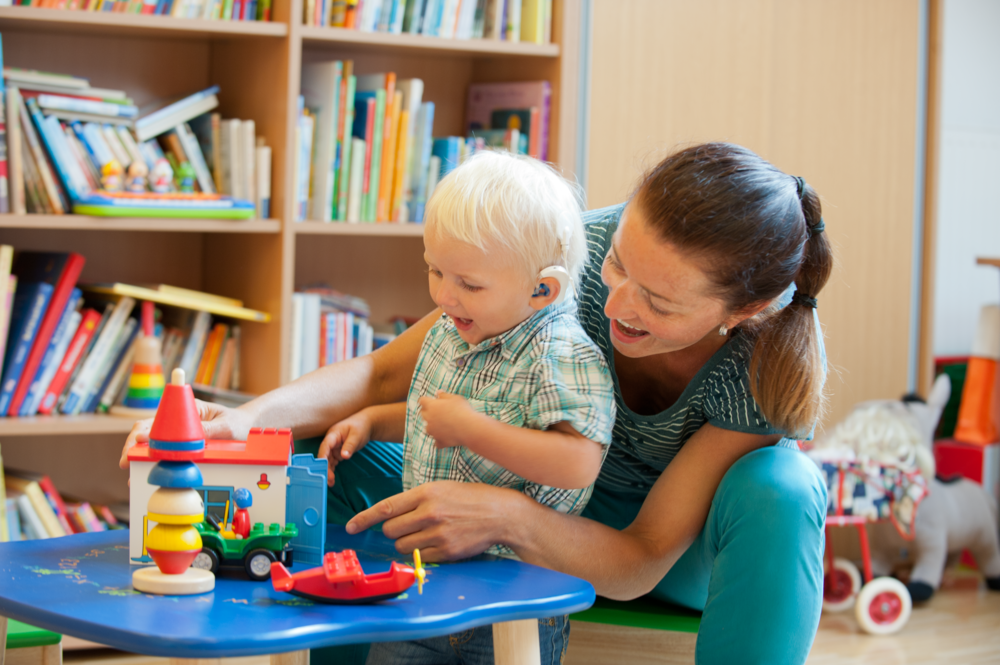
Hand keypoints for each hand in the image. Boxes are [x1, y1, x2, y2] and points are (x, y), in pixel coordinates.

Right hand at [118, 399, 251, 472]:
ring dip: (139, 458)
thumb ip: (208, 430)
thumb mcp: (226, 426)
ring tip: (132, 475)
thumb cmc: (236, 423)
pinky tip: (145, 473)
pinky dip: (151, 463)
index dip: (144, 431)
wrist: (245, 428)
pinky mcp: (179, 446)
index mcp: (187, 410)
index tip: (136, 443)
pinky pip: (162, 454)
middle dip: (132, 447)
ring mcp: (176, 434)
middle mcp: (177, 421)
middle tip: (125, 464)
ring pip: (151, 444)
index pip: (158, 418)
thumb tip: (187, 438)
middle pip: (147, 431)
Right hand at [317, 410, 373, 486]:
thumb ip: (350, 446)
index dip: (322, 456)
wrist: (367, 424)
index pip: (325, 445)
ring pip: (327, 460)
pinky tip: (332, 478)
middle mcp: (331, 441)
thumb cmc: (361, 427)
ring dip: (328, 470)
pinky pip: (332, 461)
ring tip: (330, 483)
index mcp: (333, 434)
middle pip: (325, 455)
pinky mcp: (337, 452)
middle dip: (325, 467)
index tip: (322, 466)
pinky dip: (332, 469)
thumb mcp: (357, 435)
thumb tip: (344, 456)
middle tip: (329, 479)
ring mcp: (333, 447)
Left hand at [345, 481, 526, 560]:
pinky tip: (439, 541)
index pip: (386, 507)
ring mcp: (437, 533)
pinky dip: (424, 552)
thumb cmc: (471, 498)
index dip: (364, 519)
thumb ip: (417, 499)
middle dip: (393, 531)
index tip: (351, 526)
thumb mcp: (442, 488)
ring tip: (425, 534)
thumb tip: (392, 515)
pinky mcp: (446, 550)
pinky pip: (420, 557)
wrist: (501, 513)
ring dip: (407, 543)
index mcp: (426, 493)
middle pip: (391, 530)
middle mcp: (429, 513)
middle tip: (408, 526)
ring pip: (402, 546)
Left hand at [418, 391, 478, 448]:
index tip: (431, 400)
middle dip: (428, 412)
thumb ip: (444, 395)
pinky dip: (440, 440)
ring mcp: (433, 431)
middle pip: (423, 414)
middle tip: (438, 411)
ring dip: (433, 426)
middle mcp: (429, 419)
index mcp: (431, 406)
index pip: (422, 401)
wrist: (469, 428)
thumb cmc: (462, 410)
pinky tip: (446, 437)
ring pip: (428, 428)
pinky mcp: (439, 441)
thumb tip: (438, 393)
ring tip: (444, 425)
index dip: (426, 400)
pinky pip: (436, 442)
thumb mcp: (455, 398)